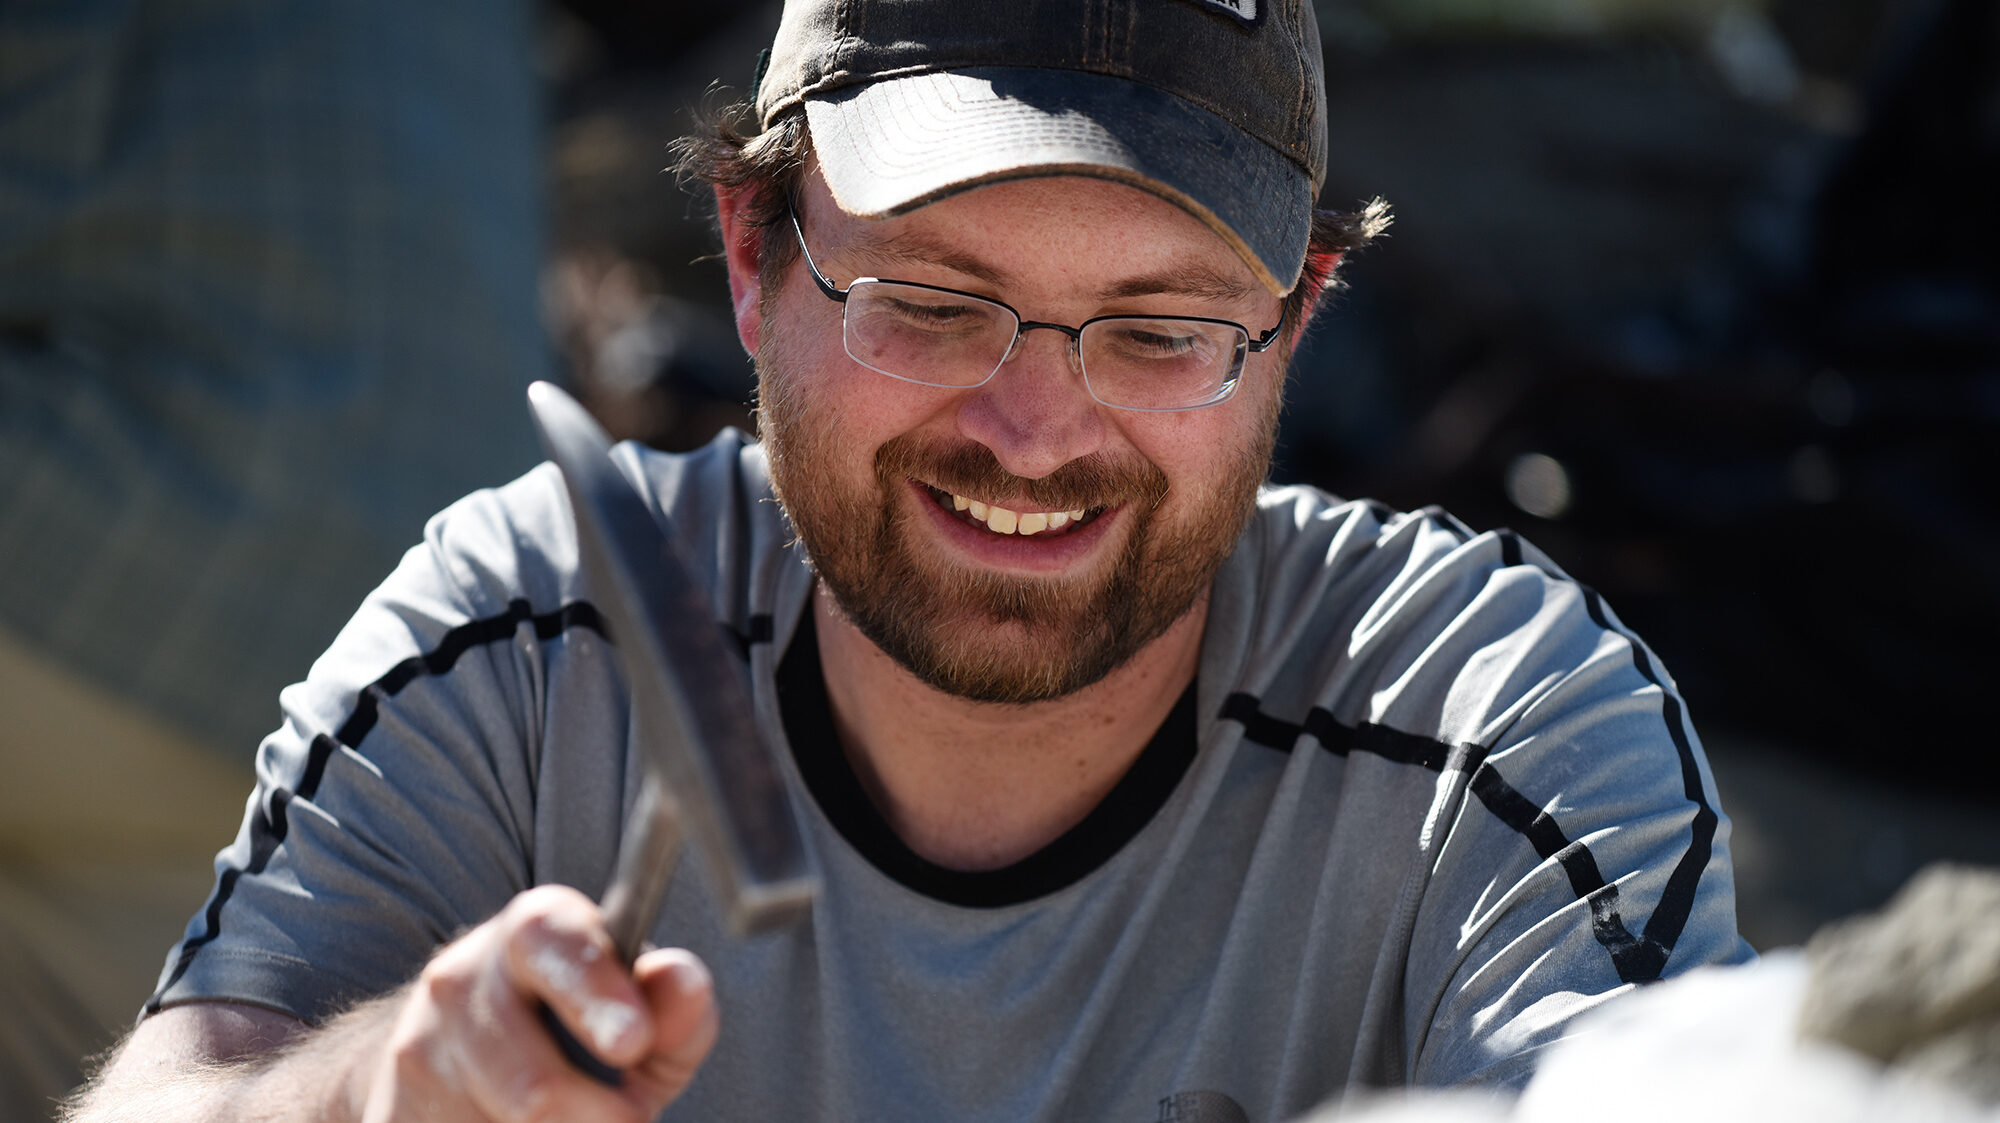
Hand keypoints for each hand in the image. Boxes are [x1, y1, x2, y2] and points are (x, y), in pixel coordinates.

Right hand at [356, 885, 715, 1122]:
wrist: (453, 1057)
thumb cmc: (577, 1033)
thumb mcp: (638, 1017)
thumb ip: (673, 1007)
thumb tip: (682, 981)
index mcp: (532, 932)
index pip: (550, 941)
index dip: (594, 991)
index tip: (633, 1042)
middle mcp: (460, 979)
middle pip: (532, 1082)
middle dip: (592, 1117)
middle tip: (629, 1117)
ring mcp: (416, 1050)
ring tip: (571, 1116)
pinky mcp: (389, 1113)